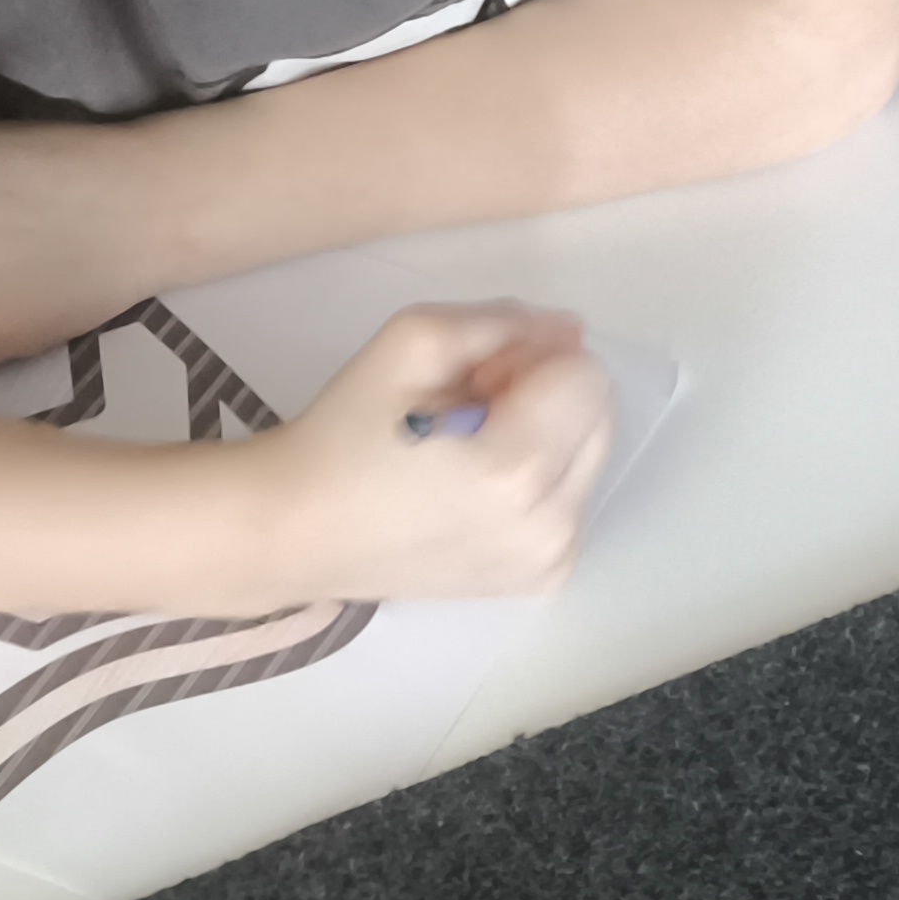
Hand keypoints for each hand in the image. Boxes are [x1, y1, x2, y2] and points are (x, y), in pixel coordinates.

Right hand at [227, 302, 612, 604]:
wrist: (298, 531)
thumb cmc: (347, 433)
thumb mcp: (414, 339)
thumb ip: (504, 321)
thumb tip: (569, 332)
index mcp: (518, 466)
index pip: (587, 375)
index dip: (531, 358)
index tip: (473, 377)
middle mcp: (550, 523)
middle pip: (600, 415)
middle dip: (545, 394)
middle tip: (468, 406)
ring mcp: (549, 559)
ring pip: (589, 455)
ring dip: (545, 434)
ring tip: (468, 446)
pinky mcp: (541, 577)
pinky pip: (571, 499)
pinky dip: (539, 478)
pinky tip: (475, 483)